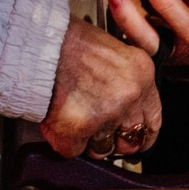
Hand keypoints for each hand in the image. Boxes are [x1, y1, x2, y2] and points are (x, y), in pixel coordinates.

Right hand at [41, 20, 159, 159]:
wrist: (36, 38)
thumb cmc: (66, 40)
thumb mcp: (111, 51)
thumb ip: (123, 81)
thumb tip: (123, 109)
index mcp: (141, 74)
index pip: (152, 120)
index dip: (140, 135)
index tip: (132, 139)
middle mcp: (129, 94)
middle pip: (130, 140)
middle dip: (112, 141)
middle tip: (94, 132)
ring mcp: (106, 112)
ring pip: (101, 149)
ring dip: (85, 140)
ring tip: (70, 117)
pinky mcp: (78, 126)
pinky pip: (72, 150)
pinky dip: (61, 139)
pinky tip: (55, 120)